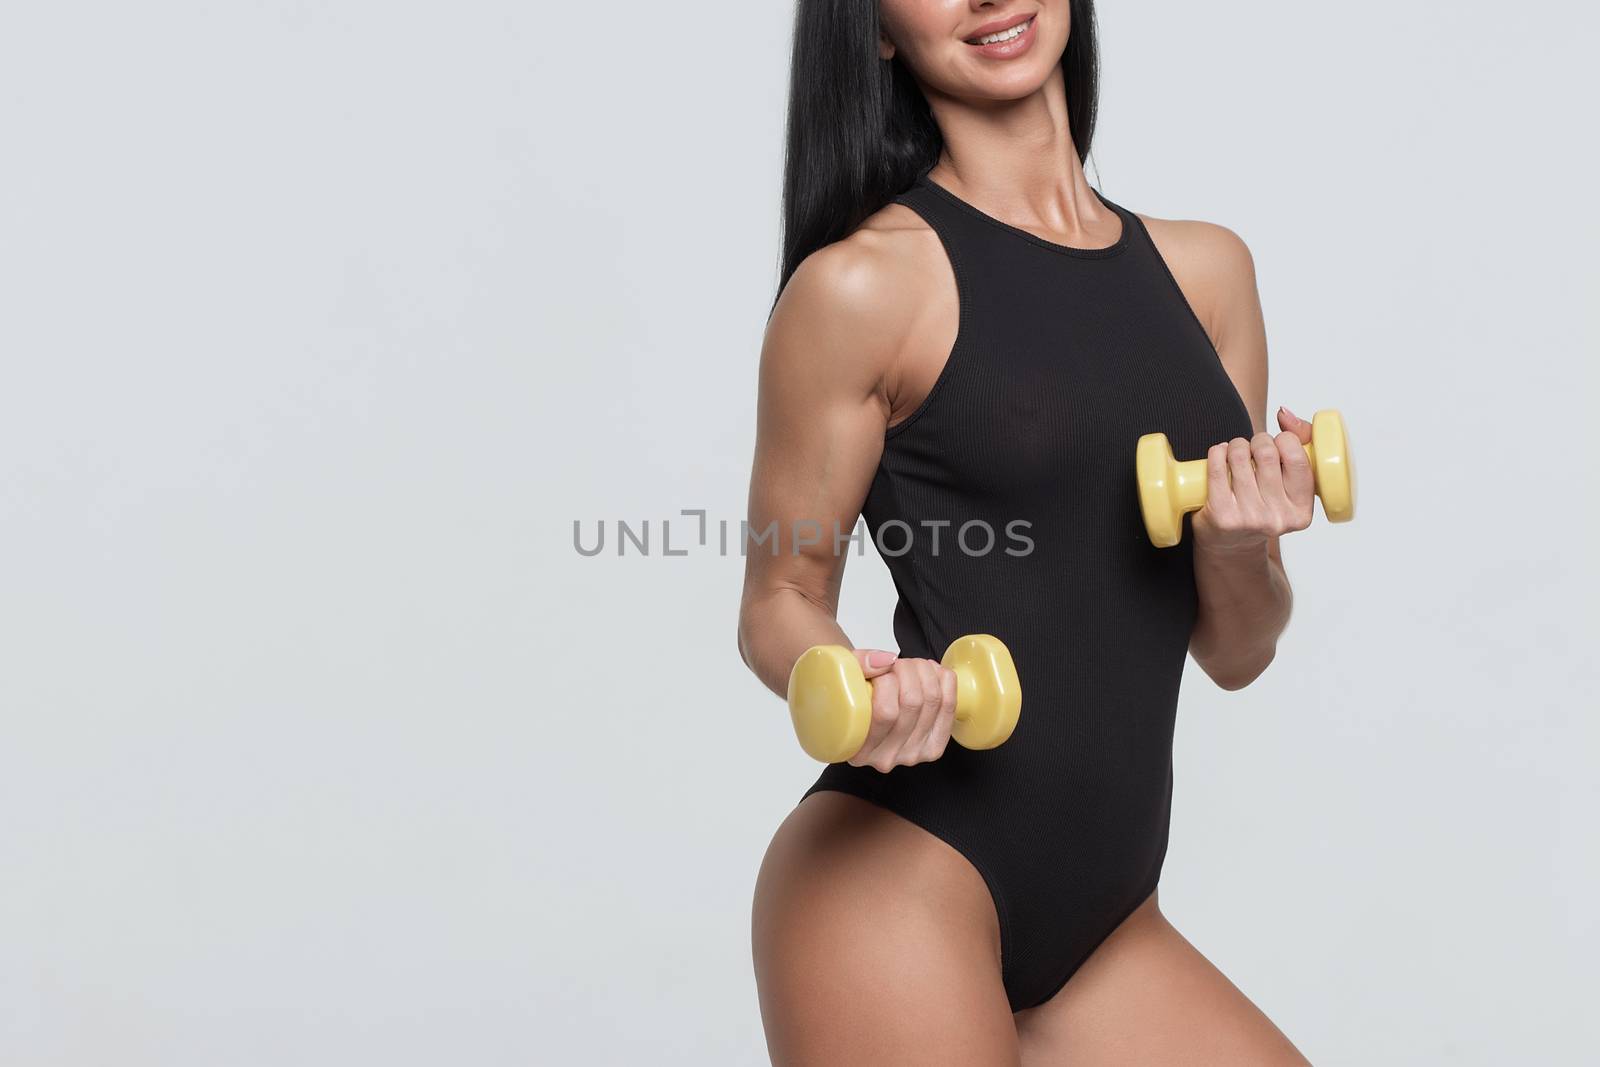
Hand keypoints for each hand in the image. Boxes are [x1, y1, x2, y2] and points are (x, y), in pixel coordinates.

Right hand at [845, 649, 957, 772]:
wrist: (862, 716)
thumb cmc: (849, 698)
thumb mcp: (841, 677)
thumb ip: (858, 665)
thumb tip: (886, 660)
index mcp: (857, 750)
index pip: (885, 712)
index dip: (887, 679)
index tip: (880, 667)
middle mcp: (886, 758)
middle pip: (913, 703)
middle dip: (908, 670)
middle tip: (896, 663)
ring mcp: (913, 755)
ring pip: (933, 701)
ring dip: (925, 672)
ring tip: (911, 665)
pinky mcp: (934, 747)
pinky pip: (949, 708)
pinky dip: (945, 681)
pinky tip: (933, 672)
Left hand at [1191, 405, 1316, 554]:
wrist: (1230, 545)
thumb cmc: (1262, 506)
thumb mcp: (1288, 485)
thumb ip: (1299, 444)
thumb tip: (1284, 413)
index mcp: (1302, 510)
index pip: (1296, 455)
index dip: (1283, 440)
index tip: (1276, 445)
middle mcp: (1278, 518)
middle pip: (1266, 453)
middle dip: (1256, 441)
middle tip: (1252, 449)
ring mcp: (1250, 518)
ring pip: (1240, 456)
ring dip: (1235, 446)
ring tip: (1235, 453)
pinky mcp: (1222, 516)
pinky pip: (1217, 468)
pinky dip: (1217, 452)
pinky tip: (1220, 454)